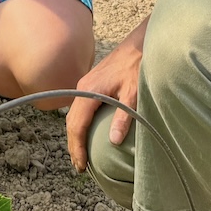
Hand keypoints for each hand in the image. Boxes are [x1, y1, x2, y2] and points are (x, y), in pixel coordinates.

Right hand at [66, 21, 145, 171]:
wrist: (139, 44)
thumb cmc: (138, 66)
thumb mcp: (134, 93)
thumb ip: (123, 116)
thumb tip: (114, 141)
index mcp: (90, 92)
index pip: (77, 125)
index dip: (77, 147)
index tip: (81, 166)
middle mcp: (83, 88)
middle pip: (71, 121)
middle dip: (73, 145)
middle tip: (80, 166)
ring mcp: (85, 85)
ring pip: (74, 114)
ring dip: (76, 135)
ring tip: (82, 154)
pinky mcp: (91, 84)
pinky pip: (80, 108)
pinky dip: (81, 123)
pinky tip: (89, 132)